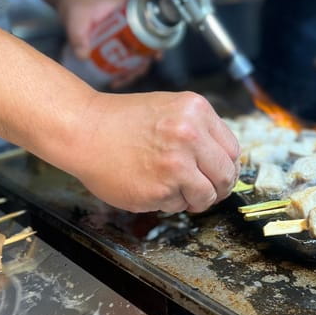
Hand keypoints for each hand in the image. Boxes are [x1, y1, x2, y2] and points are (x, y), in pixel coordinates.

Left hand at [57, 0, 151, 87]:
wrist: (70, 1)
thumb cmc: (77, 3)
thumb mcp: (77, 19)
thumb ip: (78, 36)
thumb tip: (83, 56)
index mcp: (129, 10)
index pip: (151, 26)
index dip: (157, 43)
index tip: (156, 56)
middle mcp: (131, 23)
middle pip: (146, 46)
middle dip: (142, 65)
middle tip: (131, 76)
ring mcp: (124, 34)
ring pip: (136, 55)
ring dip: (132, 71)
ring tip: (119, 82)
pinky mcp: (116, 43)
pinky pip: (125, 58)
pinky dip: (123, 70)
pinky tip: (114, 80)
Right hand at [68, 90, 240, 212]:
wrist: (83, 130)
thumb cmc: (122, 120)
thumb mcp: (170, 108)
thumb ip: (199, 130)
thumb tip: (223, 161)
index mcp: (196, 111)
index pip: (232, 150)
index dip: (226, 166)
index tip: (218, 174)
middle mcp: (190, 136)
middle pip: (225, 176)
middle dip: (217, 188)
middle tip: (203, 190)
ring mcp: (176, 165)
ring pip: (206, 196)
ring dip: (193, 199)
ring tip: (172, 188)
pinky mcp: (160, 190)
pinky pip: (179, 206)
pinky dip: (169, 202)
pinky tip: (150, 185)